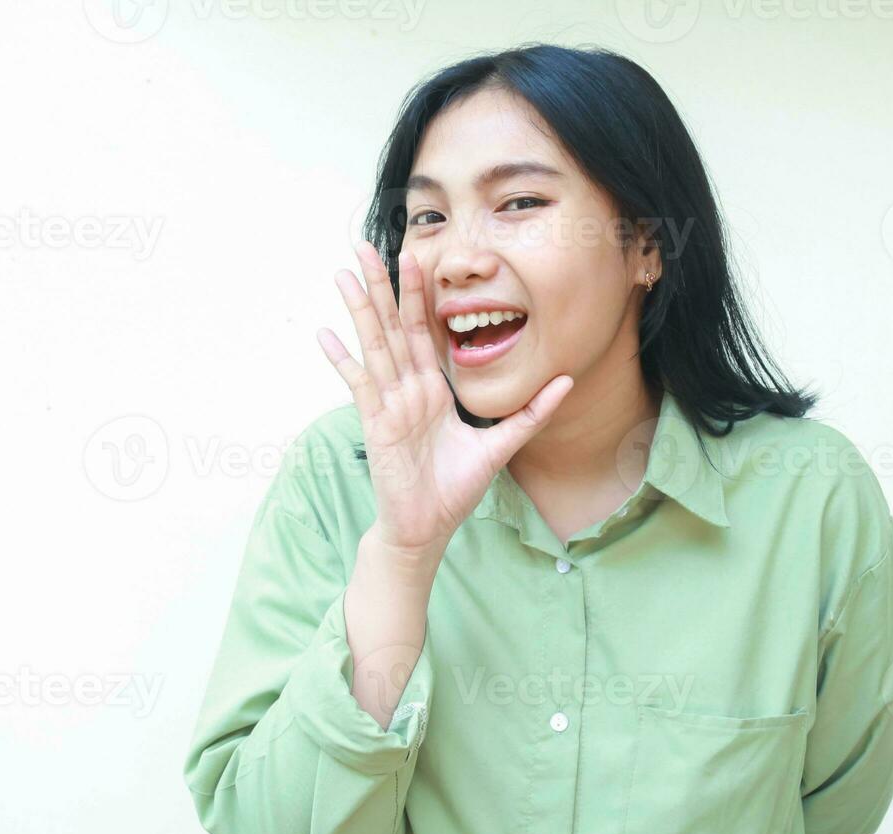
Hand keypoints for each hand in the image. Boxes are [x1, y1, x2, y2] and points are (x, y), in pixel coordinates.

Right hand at [317, 241, 572, 558]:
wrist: (428, 528)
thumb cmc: (455, 489)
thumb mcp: (500, 445)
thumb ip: (531, 412)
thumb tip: (566, 381)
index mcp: (432, 389)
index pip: (424, 332)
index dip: (419, 296)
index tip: (417, 257)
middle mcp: (407, 390)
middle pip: (394, 327)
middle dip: (383, 286)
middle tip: (368, 245)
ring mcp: (389, 404)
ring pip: (374, 345)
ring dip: (359, 309)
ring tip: (345, 272)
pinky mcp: (376, 425)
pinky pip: (359, 385)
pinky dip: (343, 360)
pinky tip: (326, 334)